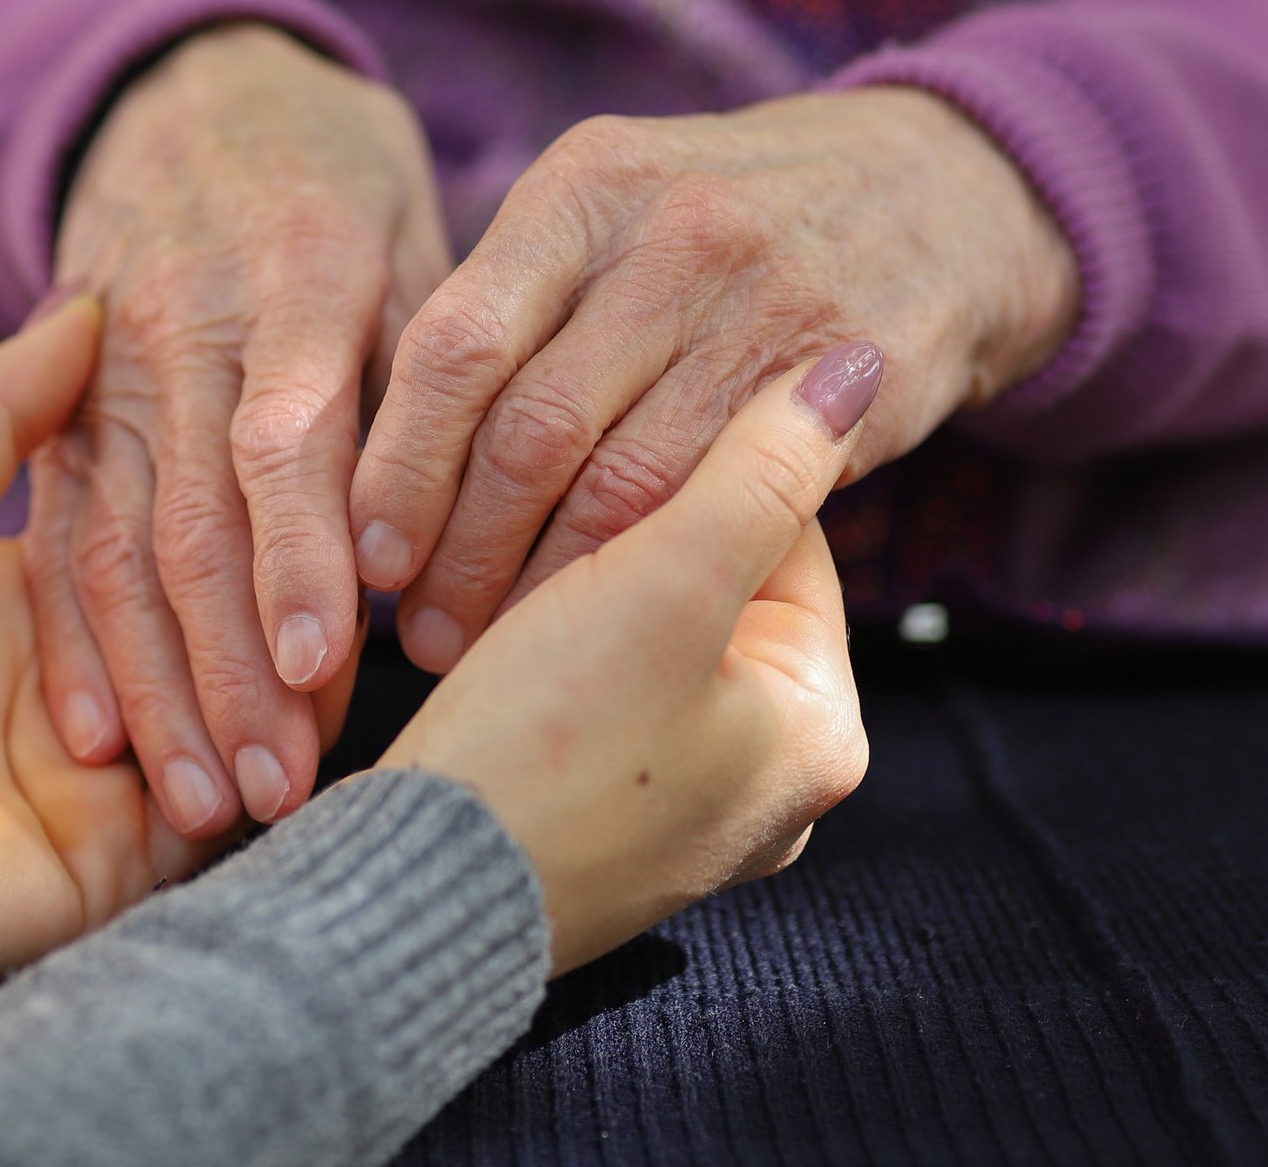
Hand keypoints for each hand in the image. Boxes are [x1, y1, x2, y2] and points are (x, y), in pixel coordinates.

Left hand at [0, 296, 286, 1003]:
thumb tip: (84, 306)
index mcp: (32, 603)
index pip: (166, 551)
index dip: (235, 522)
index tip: (304, 480)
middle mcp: (83, 695)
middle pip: (216, 641)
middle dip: (281, 614)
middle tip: (350, 570)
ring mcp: (105, 786)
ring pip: (235, 725)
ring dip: (287, 694)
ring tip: (340, 650)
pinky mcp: (116, 865)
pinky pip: (218, 821)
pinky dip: (267, 773)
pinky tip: (311, 727)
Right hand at [32, 24, 449, 834]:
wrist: (187, 92)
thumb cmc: (339, 181)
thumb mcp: (408, 233)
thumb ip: (431, 373)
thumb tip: (458, 532)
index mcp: (294, 279)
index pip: (289, 437)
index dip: (301, 556)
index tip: (330, 670)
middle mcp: (184, 331)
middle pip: (194, 518)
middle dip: (231, 669)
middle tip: (276, 794)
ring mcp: (104, 374)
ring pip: (116, 546)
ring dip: (155, 685)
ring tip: (198, 803)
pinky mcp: (57, 409)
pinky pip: (56, 534)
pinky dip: (72, 639)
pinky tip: (96, 735)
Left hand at [351, 87, 1076, 669]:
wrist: (943, 193)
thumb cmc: (728, 227)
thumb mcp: (617, 211)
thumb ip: (514, 303)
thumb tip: (375, 450)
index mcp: (586, 186)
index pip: (455, 345)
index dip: (399, 467)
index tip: (365, 556)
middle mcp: (671, 233)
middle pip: (527, 428)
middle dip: (459, 550)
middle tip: (421, 628)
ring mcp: (766, 304)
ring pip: (621, 487)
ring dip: (544, 587)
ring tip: (494, 642)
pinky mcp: (846, 381)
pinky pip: (722, 506)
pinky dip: (649, 576)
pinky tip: (607, 618)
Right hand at [380, 343, 880, 970]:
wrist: (411, 898)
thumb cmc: (545, 749)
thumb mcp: (666, 584)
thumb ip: (761, 468)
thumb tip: (856, 369)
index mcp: (824, 732)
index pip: (789, 538)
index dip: (694, 471)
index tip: (607, 447)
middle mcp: (772, 785)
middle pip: (719, 591)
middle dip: (631, 539)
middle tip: (544, 515)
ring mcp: (685, 815)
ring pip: (646, 642)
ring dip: (577, 592)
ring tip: (503, 580)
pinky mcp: (601, 827)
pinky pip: (595, 703)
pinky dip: (545, 659)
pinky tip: (489, 646)